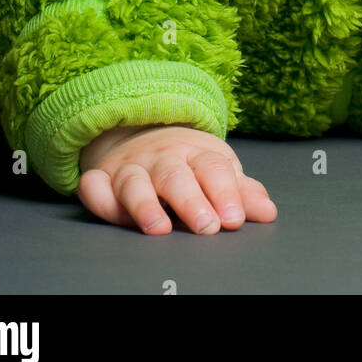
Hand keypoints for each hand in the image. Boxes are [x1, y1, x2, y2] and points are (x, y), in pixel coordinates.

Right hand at [77, 123, 278, 234]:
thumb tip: (268, 212)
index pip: (213, 169)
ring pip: (134, 182)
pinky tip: (106, 207)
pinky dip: (96, 195)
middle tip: (207, 227)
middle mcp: (162, 158)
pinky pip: (93, 185)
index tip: (234, 219)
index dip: (225, 193)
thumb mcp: (219, 172)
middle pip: (176, 176)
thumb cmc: (191, 164)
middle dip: (190, 201)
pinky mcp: (102, 179)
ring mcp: (131, 167)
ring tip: (159, 229)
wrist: (147, 133)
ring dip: (144, 204)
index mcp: (196, 155)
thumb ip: (242, 194)